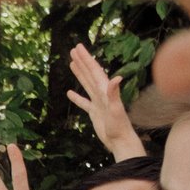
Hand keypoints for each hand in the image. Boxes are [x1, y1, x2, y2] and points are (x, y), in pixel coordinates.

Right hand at [65, 44, 146, 161]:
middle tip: (74, 49)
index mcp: (105, 90)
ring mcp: (98, 103)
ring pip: (86, 85)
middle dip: (82, 61)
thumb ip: (114, 93)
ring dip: (79, 74)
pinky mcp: (94, 113)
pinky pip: (83, 102)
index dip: (86, 58)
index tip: (78, 48)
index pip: (94, 71)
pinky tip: (69, 93)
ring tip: (72, 63)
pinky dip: (76, 98)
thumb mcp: (116, 109)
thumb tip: (117, 77)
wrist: (120, 141)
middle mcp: (101, 94)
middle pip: (89, 74)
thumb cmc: (119, 126)